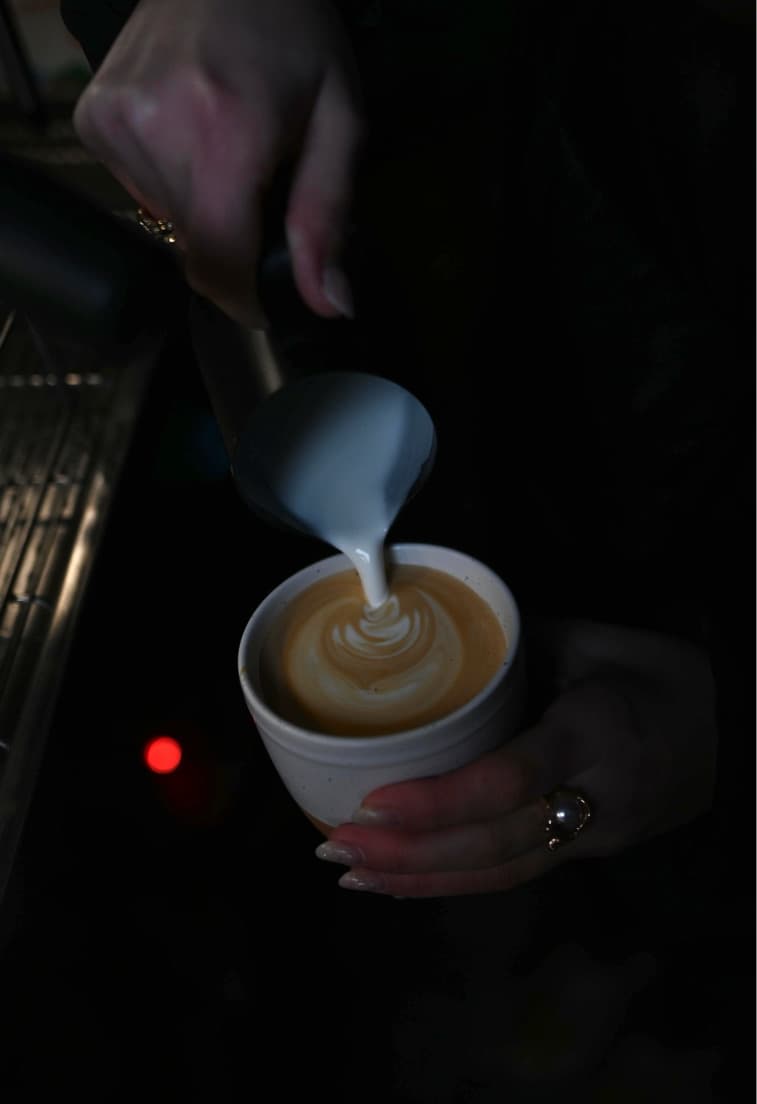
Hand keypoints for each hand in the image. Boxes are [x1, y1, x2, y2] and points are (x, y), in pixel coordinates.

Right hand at [72, 0, 363, 324]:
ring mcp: (115, 121)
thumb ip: (327, 218)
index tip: (268, 302)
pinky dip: (173, 184)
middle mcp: (155, 128)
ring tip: (229, 156)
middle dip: (235, 244)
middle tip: (264, 196)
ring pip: (167, 223)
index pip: (216, 264)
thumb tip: (327, 303)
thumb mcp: (339, 121)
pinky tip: (192, 138)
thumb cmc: (294, 35)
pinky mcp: (94, 119)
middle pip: (194, 249)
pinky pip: (141, 191)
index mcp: (223, 134)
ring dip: (204, 213)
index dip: (244, 301)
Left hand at [316, 618, 717, 896]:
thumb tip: (442, 645)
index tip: (372, 804)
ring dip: (422, 879)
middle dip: (411, 853)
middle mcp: (595, 795)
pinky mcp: (590, 853)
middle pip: (496, 842)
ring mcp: (596, 835)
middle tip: (334, 848)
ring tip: (351, 876)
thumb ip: (520, 645)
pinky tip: (404, 883)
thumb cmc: (657, 672)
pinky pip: (517, 874)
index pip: (510, 778)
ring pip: (502, 872)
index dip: (440, 800)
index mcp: (594, 732)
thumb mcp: (595, 639)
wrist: (735, 730)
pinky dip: (455, 882)